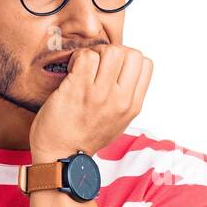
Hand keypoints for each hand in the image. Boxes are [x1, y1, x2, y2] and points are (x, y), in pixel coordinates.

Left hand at [29, 44, 152, 159]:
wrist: (61, 155)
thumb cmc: (86, 137)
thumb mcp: (119, 122)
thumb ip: (127, 98)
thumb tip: (128, 72)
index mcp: (133, 106)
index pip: (146, 64)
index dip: (128, 59)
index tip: (113, 68)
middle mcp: (120, 99)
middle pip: (131, 53)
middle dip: (113, 52)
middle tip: (98, 64)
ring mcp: (99, 94)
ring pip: (110, 51)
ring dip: (95, 53)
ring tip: (84, 66)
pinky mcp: (77, 89)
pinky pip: (86, 56)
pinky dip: (78, 57)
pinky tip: (72, 69)